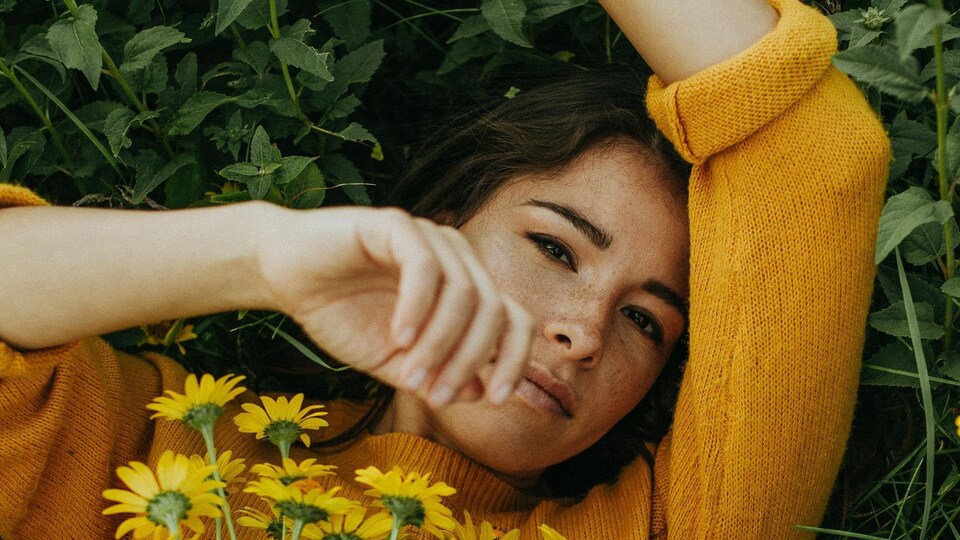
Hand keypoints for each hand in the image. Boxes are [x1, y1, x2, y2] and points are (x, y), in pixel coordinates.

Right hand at [257, 206, 533, 407]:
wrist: (285, 275)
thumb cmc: (342, 314)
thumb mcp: (393, 361)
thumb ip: (436, 374)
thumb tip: (480, 391)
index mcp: (466, 288)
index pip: (516, 320)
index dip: (515, 361)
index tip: (496, 400)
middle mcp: (457, 258)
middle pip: (495, 309)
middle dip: (470, 361)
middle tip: (435, 397)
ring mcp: (430, 237)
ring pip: (464, 292)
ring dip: (440, 343)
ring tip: (410, 377)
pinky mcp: (396, 225)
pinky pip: (424, 266)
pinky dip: (417, 307)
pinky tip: (398, 337)